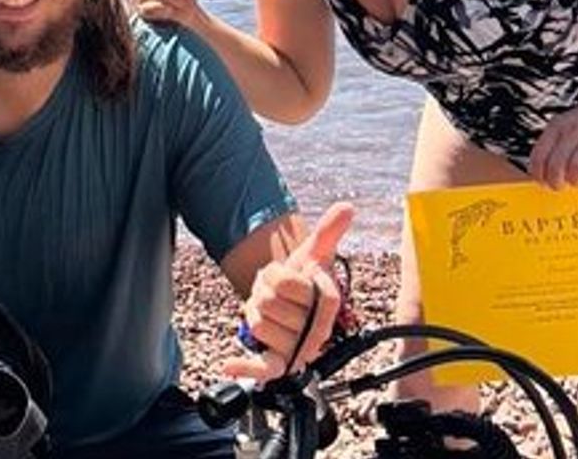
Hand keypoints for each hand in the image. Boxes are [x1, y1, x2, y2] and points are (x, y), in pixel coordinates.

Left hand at [226, 203, 354, 380]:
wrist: (289, 306)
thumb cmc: (302, 282)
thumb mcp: (314, 254)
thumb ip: (328, 231)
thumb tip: (347, 207)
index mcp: (327, 305)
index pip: (295, 287)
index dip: (283, 278)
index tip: (281, 273)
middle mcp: (316, 331)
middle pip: (269, 303)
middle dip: (264, 291)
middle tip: (275, 294)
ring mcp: (298, 350)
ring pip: (258, 323)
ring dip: (254, 311)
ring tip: (270, 311)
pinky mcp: (280, 364)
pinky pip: (265, 369)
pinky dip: (247, 368)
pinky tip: (230, 364)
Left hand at [527, 96, 577, 191]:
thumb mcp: (562, 126)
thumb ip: (550, 147)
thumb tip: (539, 175)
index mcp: (557, 126)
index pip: (539, 156)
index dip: (538, 174)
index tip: (542, 182)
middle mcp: (574, 131)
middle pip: (556, 165)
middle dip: (555, 182)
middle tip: (559, 186)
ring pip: (577, 168)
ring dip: (574, 182)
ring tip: (576, 182)